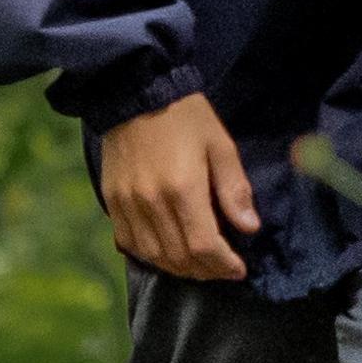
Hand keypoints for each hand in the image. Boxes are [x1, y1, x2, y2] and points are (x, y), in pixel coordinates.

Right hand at [95, 93, 264, 283]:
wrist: (135, 91)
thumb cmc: (185, 116)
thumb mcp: (220, 145)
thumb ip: (234, 189)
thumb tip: (249, 228)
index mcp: (183, 188)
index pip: (203, 246)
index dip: (223, 265)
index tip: (238, 268)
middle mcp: (151, 202)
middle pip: (179, 257)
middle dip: (206, 271)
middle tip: (222, 268)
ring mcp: (127, 203)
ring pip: (153, 256)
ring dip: (179, 268)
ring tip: (198, 265)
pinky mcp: (111, 200)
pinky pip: (129, 242)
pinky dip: (150, 255)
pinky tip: (167, 252)